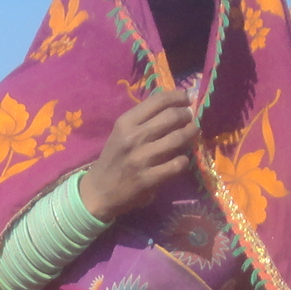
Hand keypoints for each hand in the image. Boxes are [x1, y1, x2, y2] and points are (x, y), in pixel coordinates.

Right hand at [78, 89, 197, 222]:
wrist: (98, 192)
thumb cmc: (113, 159)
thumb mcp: (121, 133)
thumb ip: (143, 120)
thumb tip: (173, 106)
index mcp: (125, 123)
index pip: (158, 101)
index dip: (178, 97)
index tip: (186, 100)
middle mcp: (134, 137)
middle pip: (172, 117)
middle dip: (186, 115)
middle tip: (189, 118)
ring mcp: (141, 159)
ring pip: (178, 139)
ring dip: (190, 134)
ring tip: (192, 133)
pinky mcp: (148, 179)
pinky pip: (177, 164)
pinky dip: (183, 160)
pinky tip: (181, 159)